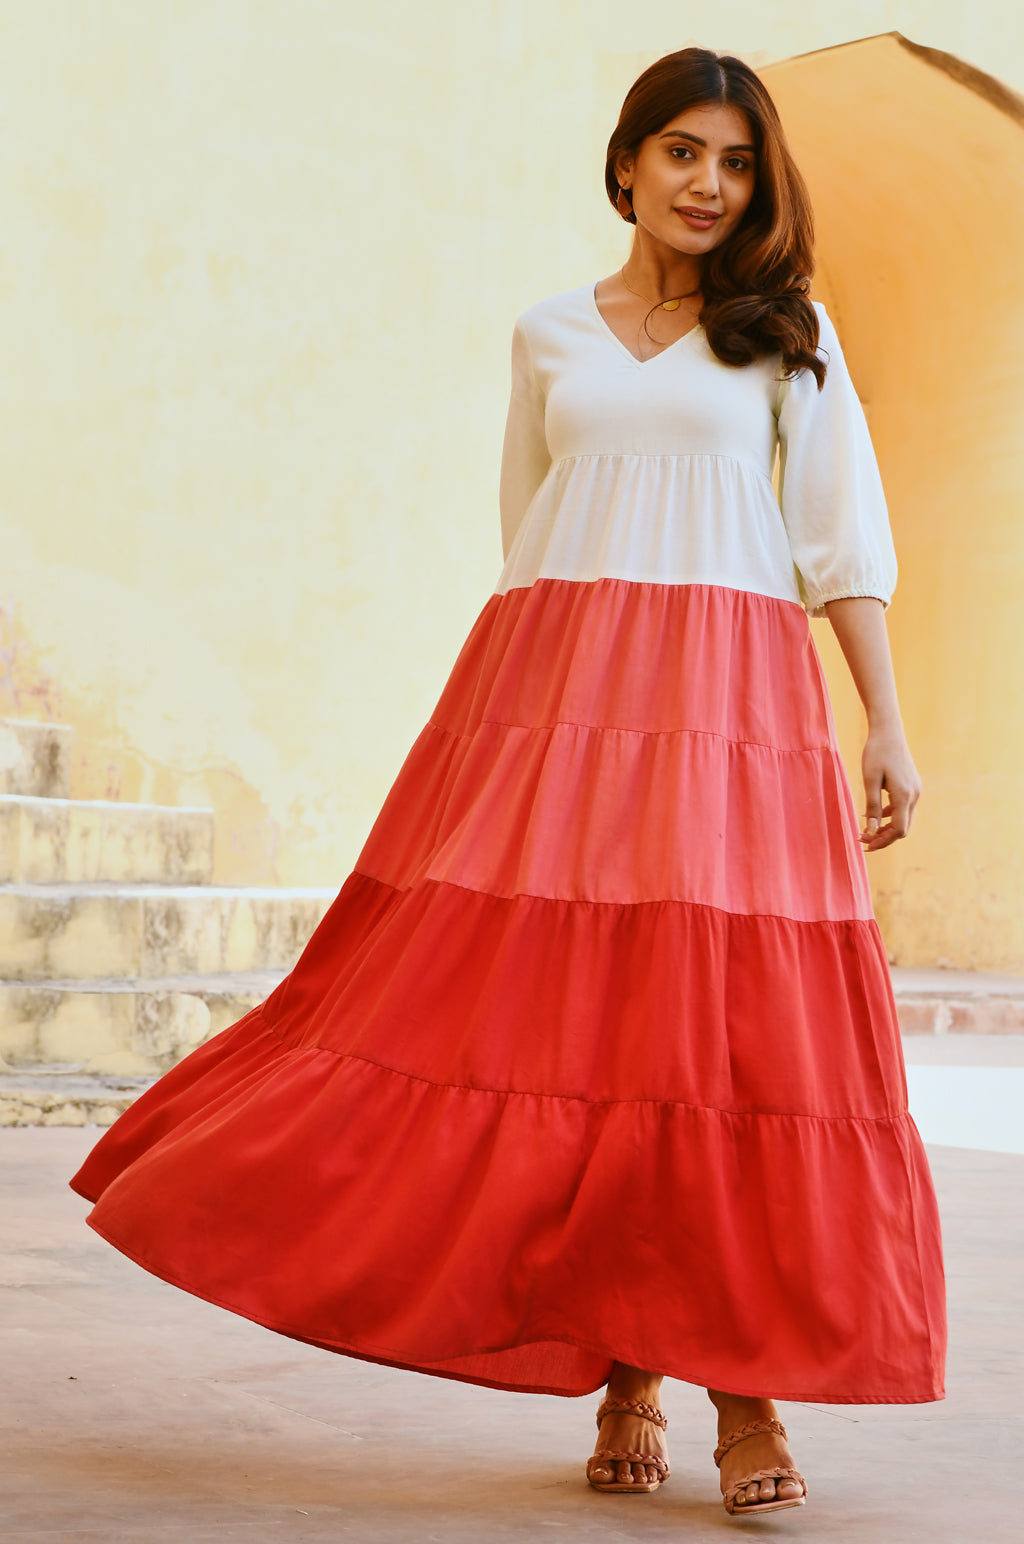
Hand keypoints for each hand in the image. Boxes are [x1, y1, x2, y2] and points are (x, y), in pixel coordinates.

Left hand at [859, 725, 920, 850]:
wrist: (888, 731)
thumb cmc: (875, 753)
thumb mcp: (869, 780)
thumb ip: (872, 806)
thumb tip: (871, 830)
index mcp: (904, 795)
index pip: (898, 830)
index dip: (882, 841)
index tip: (865, 844)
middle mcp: (914, 795)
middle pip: (902, 827)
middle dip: (883, 837)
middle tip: (862, 839)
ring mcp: (915, 790)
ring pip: (903, 818)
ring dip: (885, 826)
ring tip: (864, 829)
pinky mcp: (912, 785)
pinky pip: (902, 807)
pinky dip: (888, 814)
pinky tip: (871, 813)